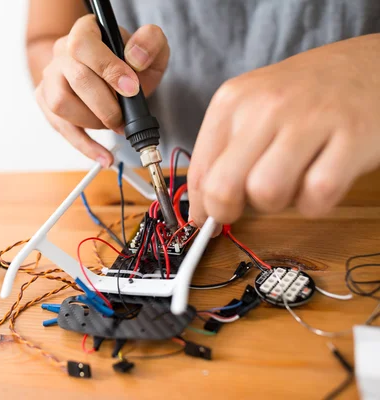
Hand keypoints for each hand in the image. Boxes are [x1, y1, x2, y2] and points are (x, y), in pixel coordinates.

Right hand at [35, 15, 168, 166]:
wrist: (107, 73)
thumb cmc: (127, 60)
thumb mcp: (149, 46)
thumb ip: (150, 42)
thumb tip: (135, 58)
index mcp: (85, 31)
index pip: (84, 46)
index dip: (108, 69)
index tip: (132, 89)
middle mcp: (61, 52)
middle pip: (75, 79)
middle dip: (105, 105)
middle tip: (123, 118)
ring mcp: (50, 78)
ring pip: (61, 105)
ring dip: (93, 122)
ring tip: (114, 125)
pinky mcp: (46, 102)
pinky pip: (61, 128)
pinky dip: (85, 146)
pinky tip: (104, 156)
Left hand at [188, 34, 379, 227]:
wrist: (367, 65)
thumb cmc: (302, 96)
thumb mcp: (251, 108)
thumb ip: (223, 153)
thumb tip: (202, 210)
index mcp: (232, 101)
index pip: (199, 173)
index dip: (202, 207)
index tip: (210, 217)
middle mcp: (264, 107)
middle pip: (223, 188)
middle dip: (229, 211)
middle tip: (247, 205)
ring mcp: (309, 120)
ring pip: (266, 194)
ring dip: (277, 203)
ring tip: (290, 181)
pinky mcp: (351, 137)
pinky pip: (317, 196)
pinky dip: (316, 202)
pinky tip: (320, 179)